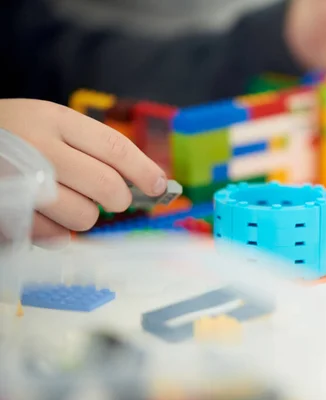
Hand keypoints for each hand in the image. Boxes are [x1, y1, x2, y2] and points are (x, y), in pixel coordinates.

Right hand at [0, 99, 166, 244]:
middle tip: (114, 198)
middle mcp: (38, 149)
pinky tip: (44, 216)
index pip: (115, 148)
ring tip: (66, 202)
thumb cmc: (11, 136)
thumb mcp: (46, 123)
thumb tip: (146, 180)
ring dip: (85, 216)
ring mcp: (20, 184)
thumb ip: (90, 146)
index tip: (160, 186)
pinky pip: (56, 238)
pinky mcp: (8, 214)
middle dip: (119, 199)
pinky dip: (58, 233)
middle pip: (108, 187)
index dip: (145, 171)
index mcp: (53, 120)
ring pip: (85, 217)